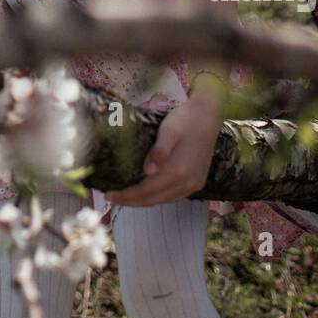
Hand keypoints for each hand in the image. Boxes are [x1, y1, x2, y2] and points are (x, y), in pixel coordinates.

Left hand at [104, 96, 223, 207]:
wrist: (208, 116)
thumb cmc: (185, 120)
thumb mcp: (169, 131)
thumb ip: (159, 151)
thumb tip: (147, 172)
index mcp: (178, 172)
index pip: (146, 192)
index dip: (126, 196)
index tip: (109, 195)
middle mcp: (186, 184)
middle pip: (153, 200)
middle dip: (131, 201)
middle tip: (112, 198)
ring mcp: (193, 185)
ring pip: (163, 200)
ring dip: (143, 201)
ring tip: (126, 197)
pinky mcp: (197, 182)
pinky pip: (173, 196)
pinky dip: (157, 197)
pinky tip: (147, 192)